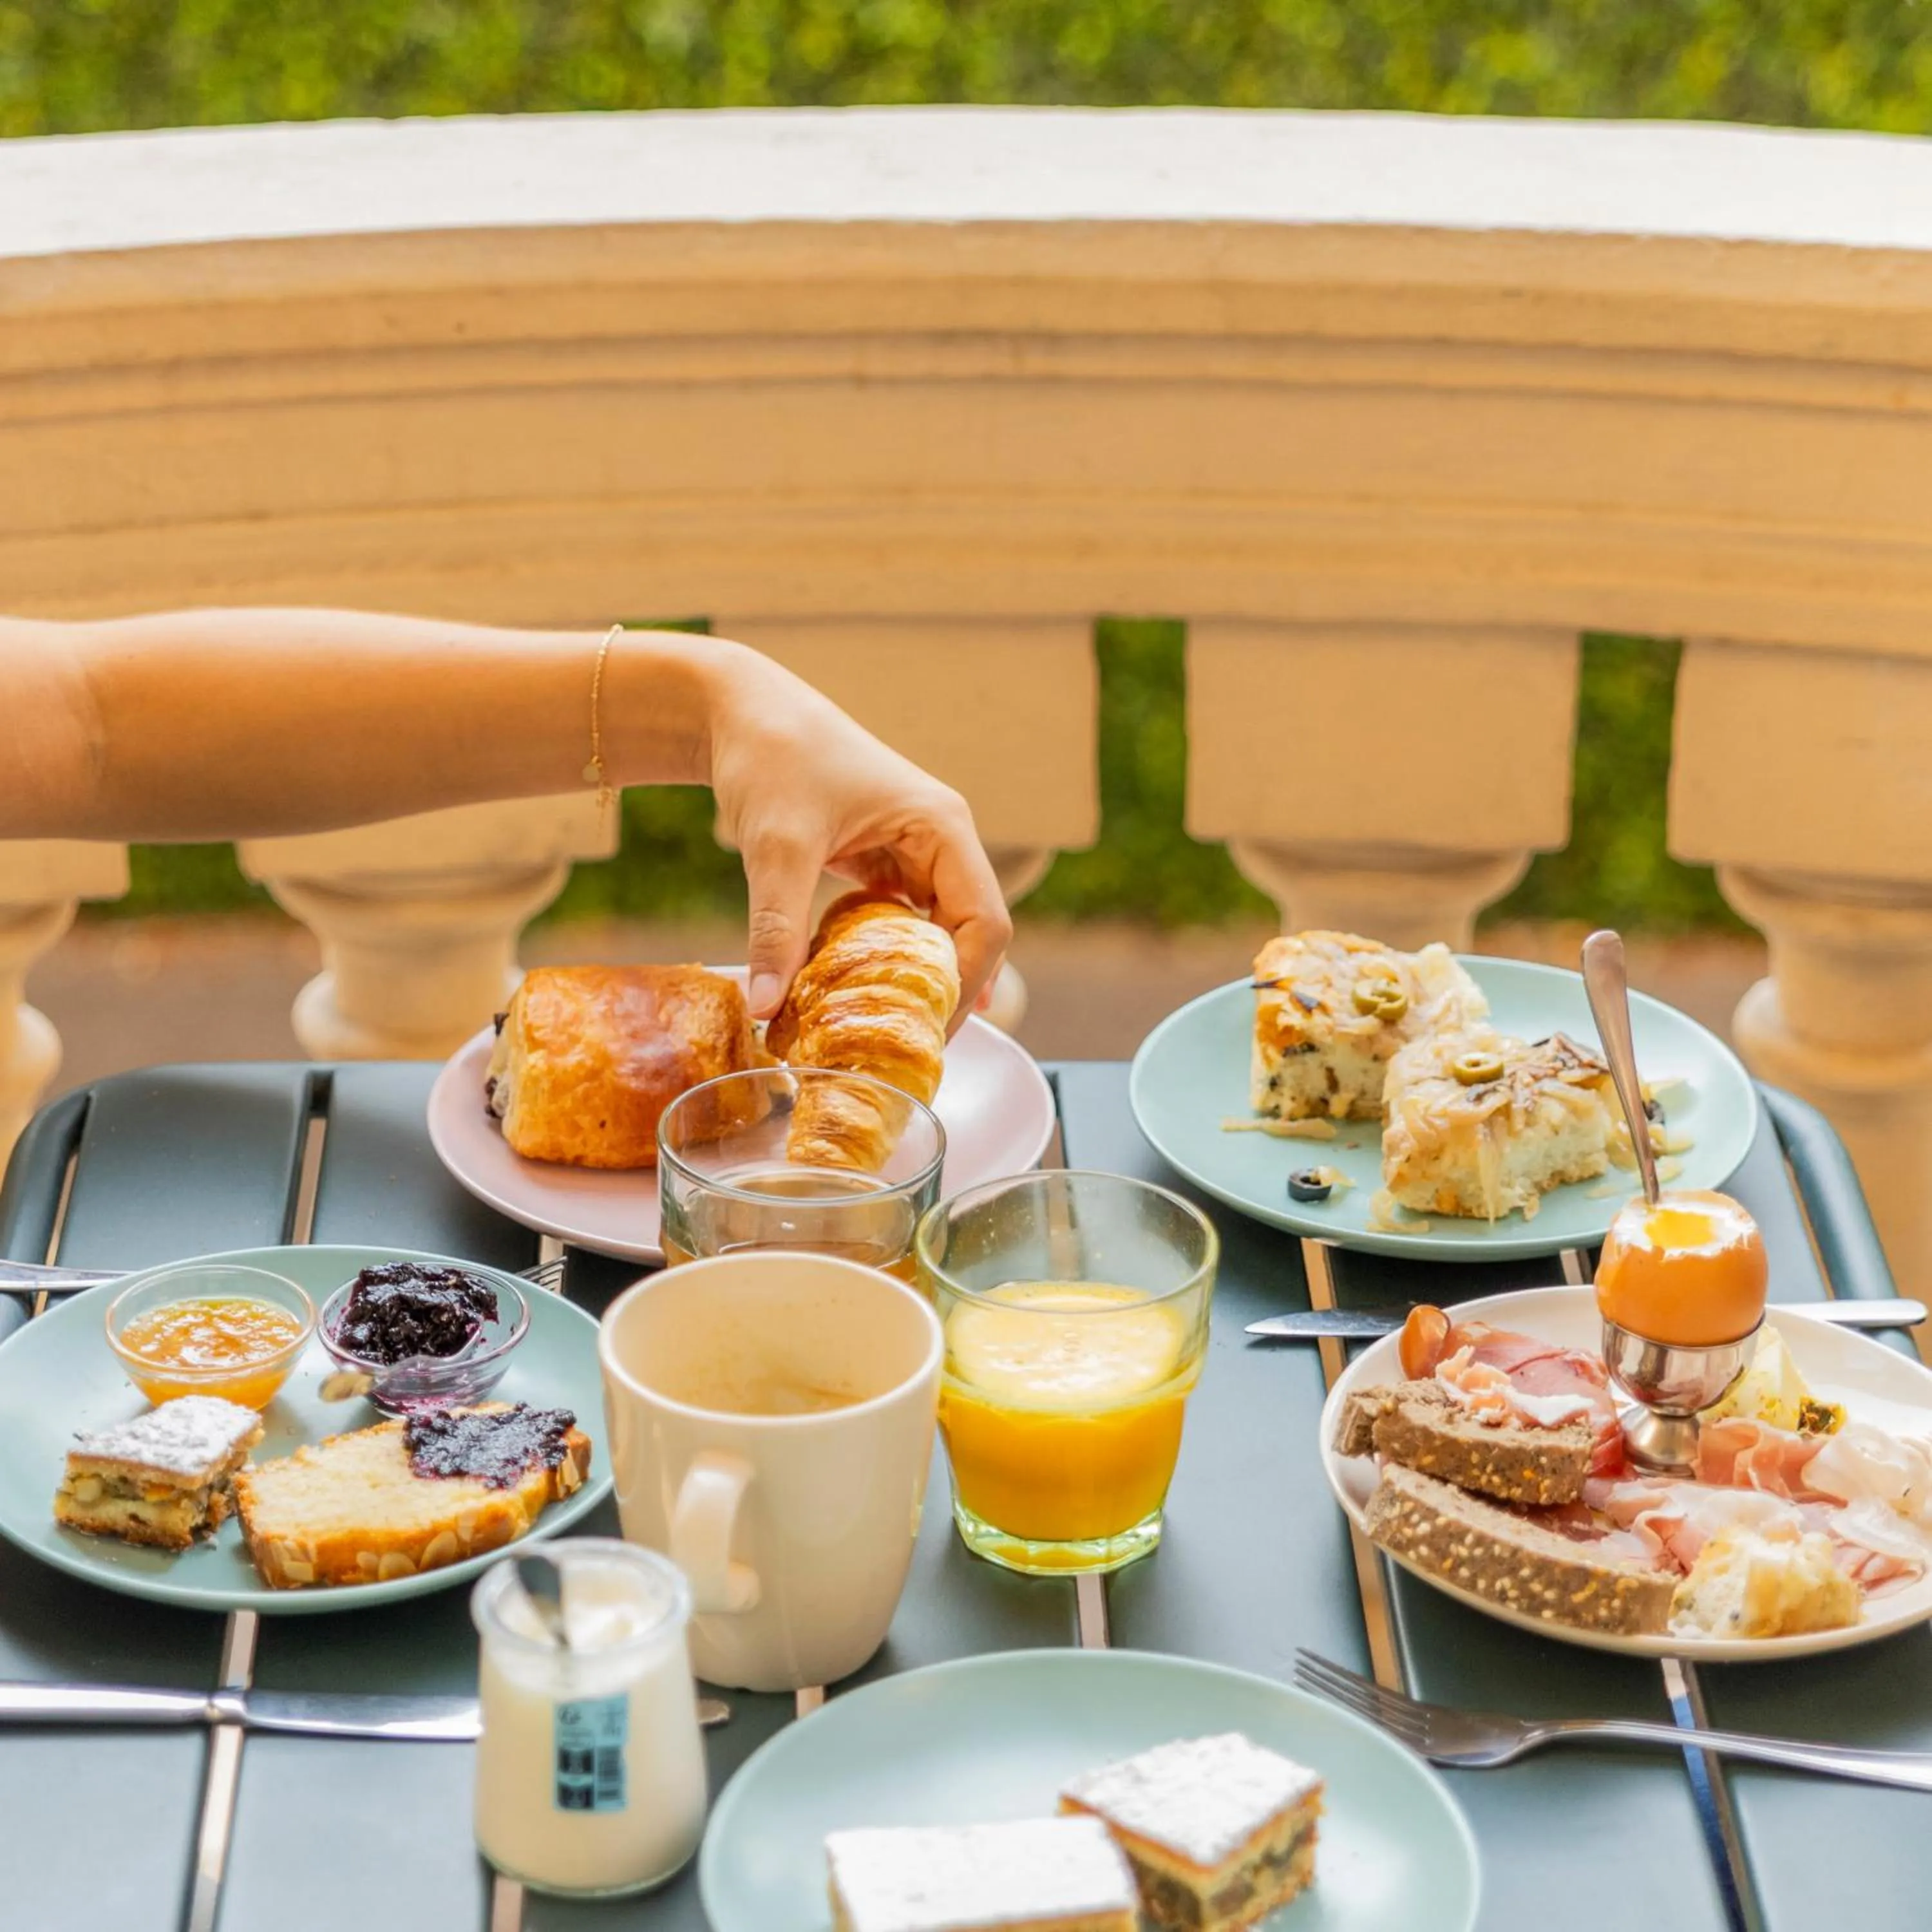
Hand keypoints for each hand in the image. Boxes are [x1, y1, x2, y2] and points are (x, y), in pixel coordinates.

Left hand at [703, 645, 1011, 1028]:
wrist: (737, 710)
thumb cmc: (772, 757)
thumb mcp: (776, 846)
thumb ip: (776, 928)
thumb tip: (765, 1007)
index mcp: (943, 827)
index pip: (986, 922)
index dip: (967, 982)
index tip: (928, 1031)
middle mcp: (941, 841)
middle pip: (970, 934)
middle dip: (944, 990)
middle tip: (907, 1047)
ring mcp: (913, 852)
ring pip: (935, 933)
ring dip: (913, 978)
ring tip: (886, 1032)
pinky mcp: (881, 862)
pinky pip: (899, 923)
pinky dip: (881, 959)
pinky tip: (856, 994)